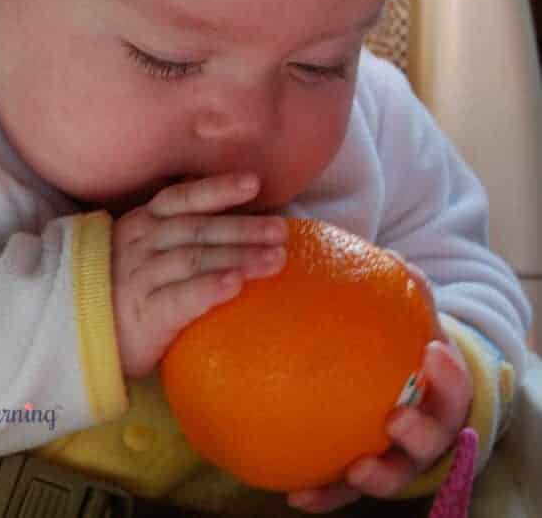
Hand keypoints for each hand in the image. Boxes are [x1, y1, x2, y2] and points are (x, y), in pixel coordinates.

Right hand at [111, 172, 288, 378]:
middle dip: (242, 227)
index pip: (182, 198)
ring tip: (275, 260)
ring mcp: (139, 279)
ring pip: (193, 260)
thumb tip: (222, 201)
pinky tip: (235, 286)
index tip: (254, 183)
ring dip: (237, 256)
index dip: (217, 189)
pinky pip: (178, 299)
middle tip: (281, 230)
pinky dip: (207, 289)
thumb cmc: (120, 286)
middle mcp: (140, 245)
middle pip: (197, 229)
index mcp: (142, 223)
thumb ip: (172, 224)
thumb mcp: (138, 245)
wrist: (77, 334)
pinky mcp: (143, 317)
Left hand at [287, 261, 473, 512]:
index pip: (455, 387)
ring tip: (356, 468)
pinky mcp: (365, 478)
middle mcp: (428, 433)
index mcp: (442, 395)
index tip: (432, 353)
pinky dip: (324, 496)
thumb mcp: (412, 326)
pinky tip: (296, 495)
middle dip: (419, 432)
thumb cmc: (404, 353)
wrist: (405, 395)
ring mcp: (399, 461)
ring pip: (394, 475)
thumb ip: (408, 295)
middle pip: (432, 440)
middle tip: (396, 417)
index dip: (449, 376)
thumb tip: (395, 258)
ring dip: (378, 475)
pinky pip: (343, 492)